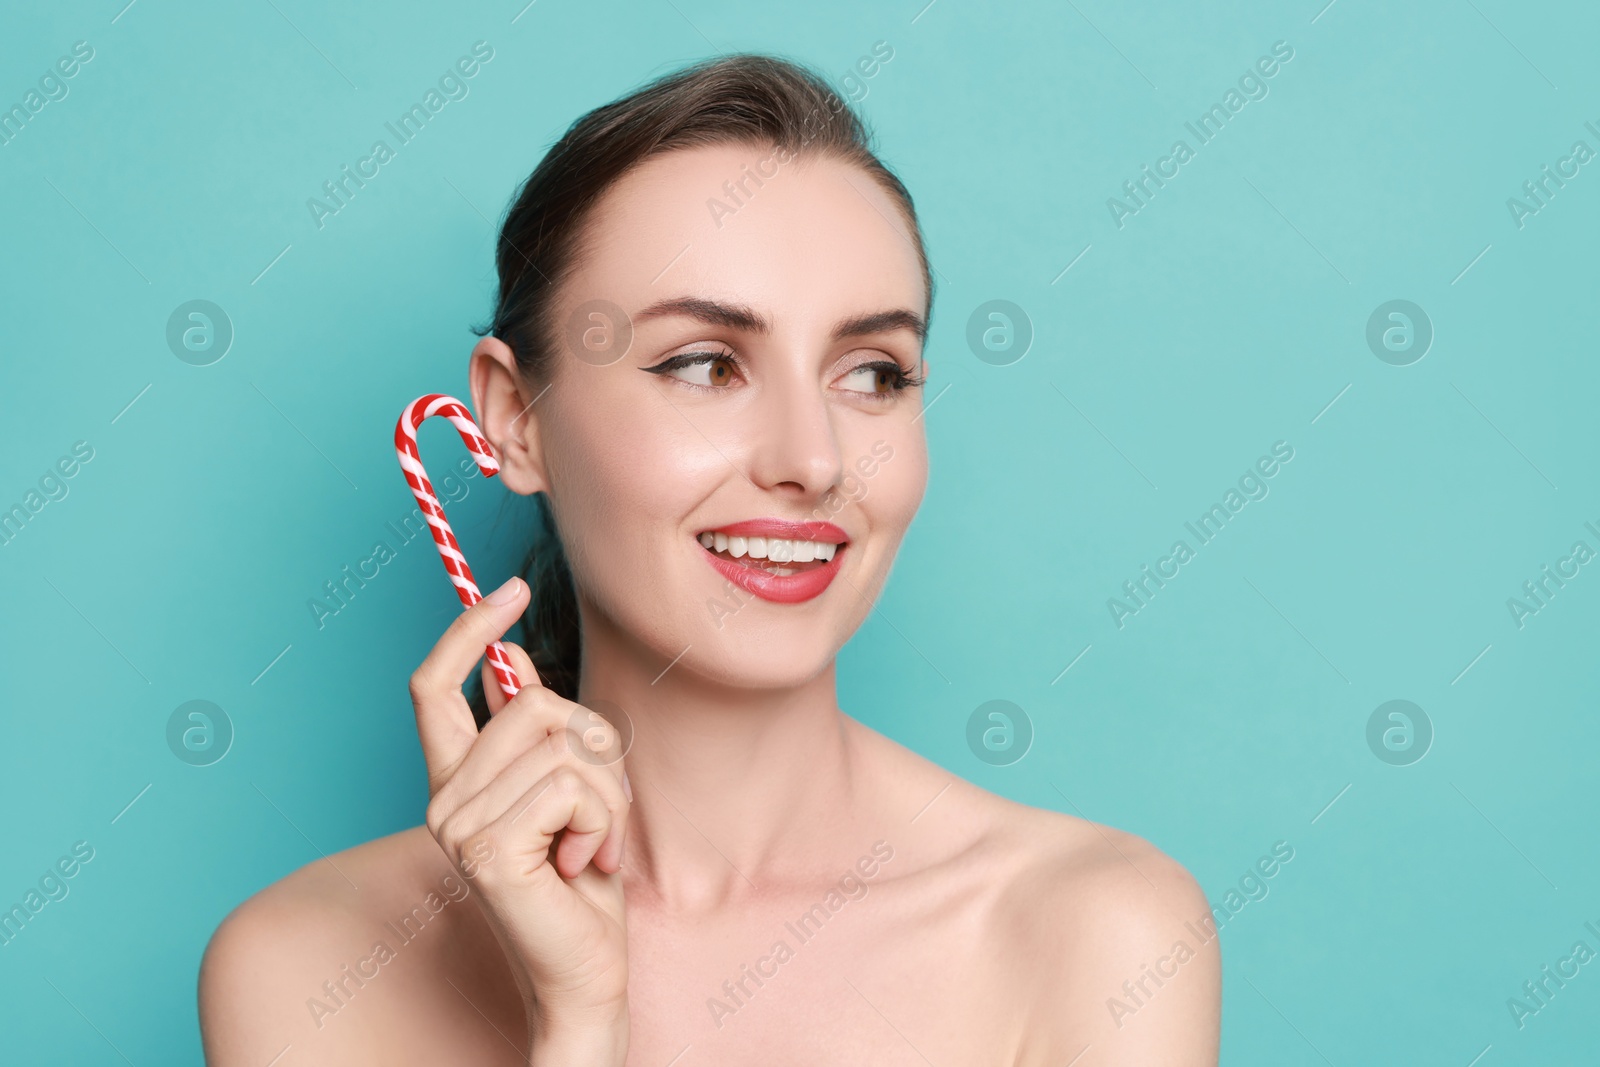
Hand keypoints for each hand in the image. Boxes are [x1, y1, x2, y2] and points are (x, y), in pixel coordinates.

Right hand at [409, 576, 629, 1063]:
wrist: (585, 968)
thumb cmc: (582, 878)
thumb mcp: (566, 790)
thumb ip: (537, 734)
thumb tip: (515, 662)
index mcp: (455, 781)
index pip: (433, 687)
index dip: (467, 630)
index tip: (507, 588)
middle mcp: (442, 800)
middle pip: (533, 703)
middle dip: (596, 746)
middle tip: (599, 810)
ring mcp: (458, 826)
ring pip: (563, 743)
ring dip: (608, 793)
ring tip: (592, 843)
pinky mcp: (487, 850)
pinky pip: (571, 785)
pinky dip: (602, 820)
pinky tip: (585, 863)